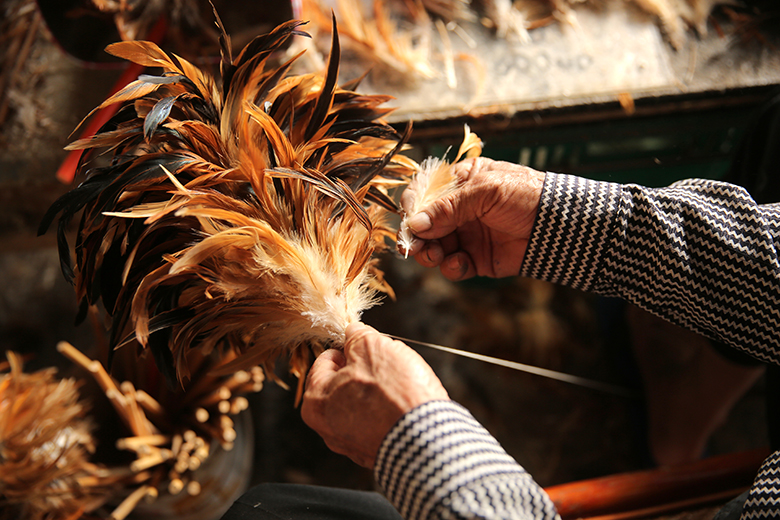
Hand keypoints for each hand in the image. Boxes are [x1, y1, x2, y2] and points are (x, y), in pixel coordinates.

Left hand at [301, 322, 448, 467]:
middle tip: (385, 365)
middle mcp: (327, 429)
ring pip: (361, 404)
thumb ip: (357, 336)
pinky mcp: (375, 454)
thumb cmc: (393, 393)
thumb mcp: (372, 347)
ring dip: (378, 393)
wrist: (426, 438)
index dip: (348, 348)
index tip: (365, 346)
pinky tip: (403, 405)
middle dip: (363, 371)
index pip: (325, 361)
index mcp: (315, 402)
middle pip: (342, 385)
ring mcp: (352, 445)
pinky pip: (378, 424)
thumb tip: (354, 332)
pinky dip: (388, 413)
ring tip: (398, 386)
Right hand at [401, 157, 544, 280]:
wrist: (559, 226)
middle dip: (416, 237)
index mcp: (460, 182)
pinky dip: (451, 268)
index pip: (423, 192)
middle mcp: (458, 209)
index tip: (410, 220)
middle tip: (414, 247)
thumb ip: (448, 207)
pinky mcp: (476, 258)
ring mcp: (466, 234)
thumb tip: (415, 225)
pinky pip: (452, 266)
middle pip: (422, 224)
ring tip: (436, 256)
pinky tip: (460, 264)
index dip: (412, 206)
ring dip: (429, 254)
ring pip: (433, 247)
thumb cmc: (525, 196)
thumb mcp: (485, 192)